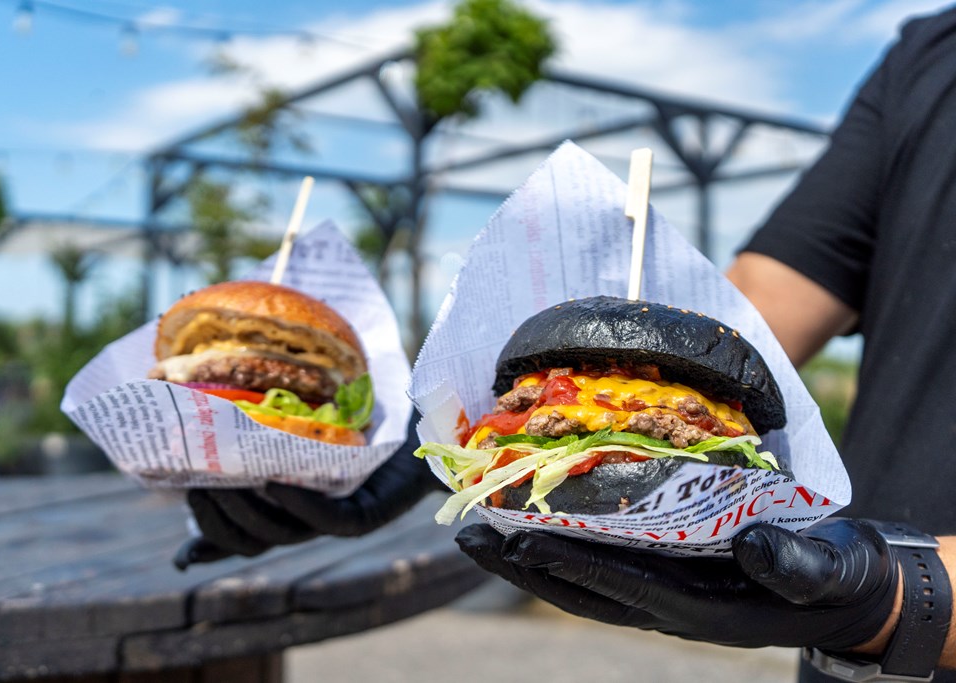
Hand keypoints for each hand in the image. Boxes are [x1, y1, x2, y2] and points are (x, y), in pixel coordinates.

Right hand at [174, 416, 443, 569]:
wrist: (419, 415)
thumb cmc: (349, 413)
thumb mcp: (293, 420)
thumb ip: (252, 429)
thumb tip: (200, 426)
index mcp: (286, 507)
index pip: (237, 539)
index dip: (208, 536)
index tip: (183, 516)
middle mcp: (308, 519)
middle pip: (253, 540)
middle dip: (219, 521)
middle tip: (196, 488)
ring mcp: (337, 520)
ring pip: (283, 535)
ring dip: (250, 514)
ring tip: (226, 484)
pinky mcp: (368, 515)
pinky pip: (328, 520)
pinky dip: (297, 504)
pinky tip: (274, 483)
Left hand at [456, 518, 899, 650]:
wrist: (839, 592)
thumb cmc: (831, 582)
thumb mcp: (823, 574)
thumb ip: (790, 565)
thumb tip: (750, 546)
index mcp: (698, 610)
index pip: (621, 586)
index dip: (569, 564)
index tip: (519, 541)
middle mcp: (665, 604)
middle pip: (578, 590)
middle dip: (521, 566)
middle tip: (466, 537)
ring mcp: (657, 590)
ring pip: (578, 578)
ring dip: (526, 556)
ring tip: (477, 528)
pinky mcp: (660, 572)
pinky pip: (599, 560)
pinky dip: (560, 543)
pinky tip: (529, 518)